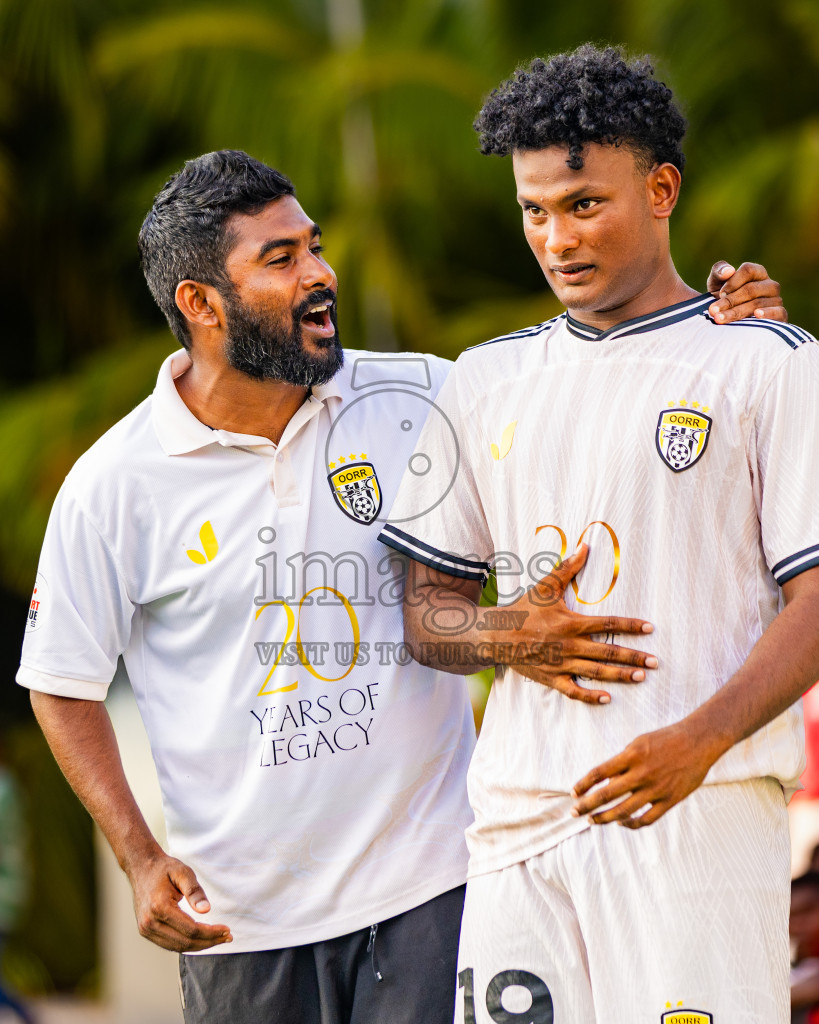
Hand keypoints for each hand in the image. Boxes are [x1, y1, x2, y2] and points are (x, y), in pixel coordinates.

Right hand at [128, 851, 232, 951]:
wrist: (141, 868)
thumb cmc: (164, 869)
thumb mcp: (183, 872)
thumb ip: (194, 891)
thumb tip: (206, 910)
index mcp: (160, 907)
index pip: (190, 930)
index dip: (211, 933)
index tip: (227, 930)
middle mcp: (150, 923)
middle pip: (185, 942)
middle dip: (209, 942)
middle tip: (227, 937)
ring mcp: (146, 929)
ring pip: (177, 947)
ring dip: (200, 946)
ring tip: (218, 939)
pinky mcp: (146, 931)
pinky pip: (169, 944)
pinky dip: (187, 944)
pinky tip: (201, 939)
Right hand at [503, 543, 656, 704]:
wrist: (496, 636)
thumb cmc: (522, 609)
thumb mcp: (544, 587)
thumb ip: (567, 568)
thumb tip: (585, 546)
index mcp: (571, 623)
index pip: (608, 623)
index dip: (630, 625)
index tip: (650, 628)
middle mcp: (569, 645)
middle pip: (608, 652)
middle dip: (634, 657)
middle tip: (655, 662)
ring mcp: (561, 664)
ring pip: (596, 672)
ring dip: (621, 675)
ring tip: (641, 677)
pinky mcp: (552, 678)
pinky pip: (574, 690)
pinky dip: (590, 696)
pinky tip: (607, 698)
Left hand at [570, 721, 720, 827]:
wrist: (698, 741)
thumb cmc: (665, 739)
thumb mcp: (639, 743)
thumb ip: (622, 762)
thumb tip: (603, 782)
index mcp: (631, 755)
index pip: (599, 773)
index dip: (583, 784)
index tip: (573, 793)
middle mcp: (641, 773)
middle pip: (607, 795)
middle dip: (587, 806)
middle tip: (573, 813)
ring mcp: (656, 789)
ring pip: (624, 811)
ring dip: (605, 818)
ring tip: (593, 821)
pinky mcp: (670, 800)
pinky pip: (646, 819)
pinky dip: (631, 824)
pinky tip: (622, 823)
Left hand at [706, 261, 786, 322]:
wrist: (731, 319)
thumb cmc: (723, 297)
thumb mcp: (716, 284)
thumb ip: (718, 272)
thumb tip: (728, 271)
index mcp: (757, 272)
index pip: (748, 270)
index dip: (733, 281)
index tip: (720, 293)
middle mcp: (770, 284)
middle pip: (751, 289)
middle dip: (729, 301)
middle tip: (713, 311)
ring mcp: (776, 299)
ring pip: (757, 304)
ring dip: (736, 312)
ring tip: (719, 319)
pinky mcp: (781, 314)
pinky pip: (778, 312)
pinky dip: (767, 314)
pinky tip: (756, 316)